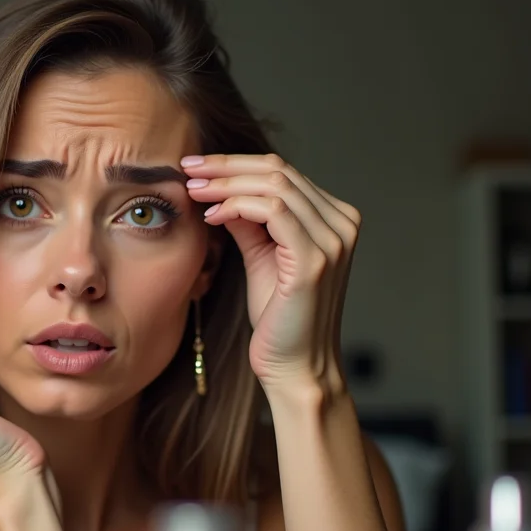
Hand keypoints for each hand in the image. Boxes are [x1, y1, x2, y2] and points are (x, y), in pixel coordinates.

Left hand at [181, 154, 360, 388]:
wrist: (295, 367)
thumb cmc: (280, 319)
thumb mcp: (262, 257)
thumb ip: (249, 221)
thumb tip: (221, 188)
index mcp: (335, 219)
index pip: (283, 172)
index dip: (235, 163)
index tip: (196, 167)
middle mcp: (342, 223)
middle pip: (279, 170)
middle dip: (226, 166)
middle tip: (188, 169)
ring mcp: (334, 240)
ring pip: (274, 184)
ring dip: (226, 183)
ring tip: (194, 192)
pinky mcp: (315, 259)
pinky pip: (273, 211)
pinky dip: (237, 205)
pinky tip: (212, 216)